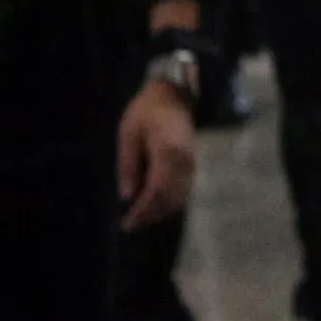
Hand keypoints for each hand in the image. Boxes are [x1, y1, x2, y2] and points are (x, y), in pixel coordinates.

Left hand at [114, 81, 196, 228]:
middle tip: (131, 226)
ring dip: (160, 212)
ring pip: (179, 198)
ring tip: (140, 219)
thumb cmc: (146, 111)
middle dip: (150, 216)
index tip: (127, 223)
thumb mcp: (128, 133)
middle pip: (169, 200)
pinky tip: (154, 206)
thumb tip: (127, 195)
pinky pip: (183, 191)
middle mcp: (184, 162)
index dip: (142, 211)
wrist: (174, 94)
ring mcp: (192, 164)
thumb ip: (128, 164)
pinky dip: (170, 203)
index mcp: (167, 153)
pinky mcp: (193, 165)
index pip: (156, 191)